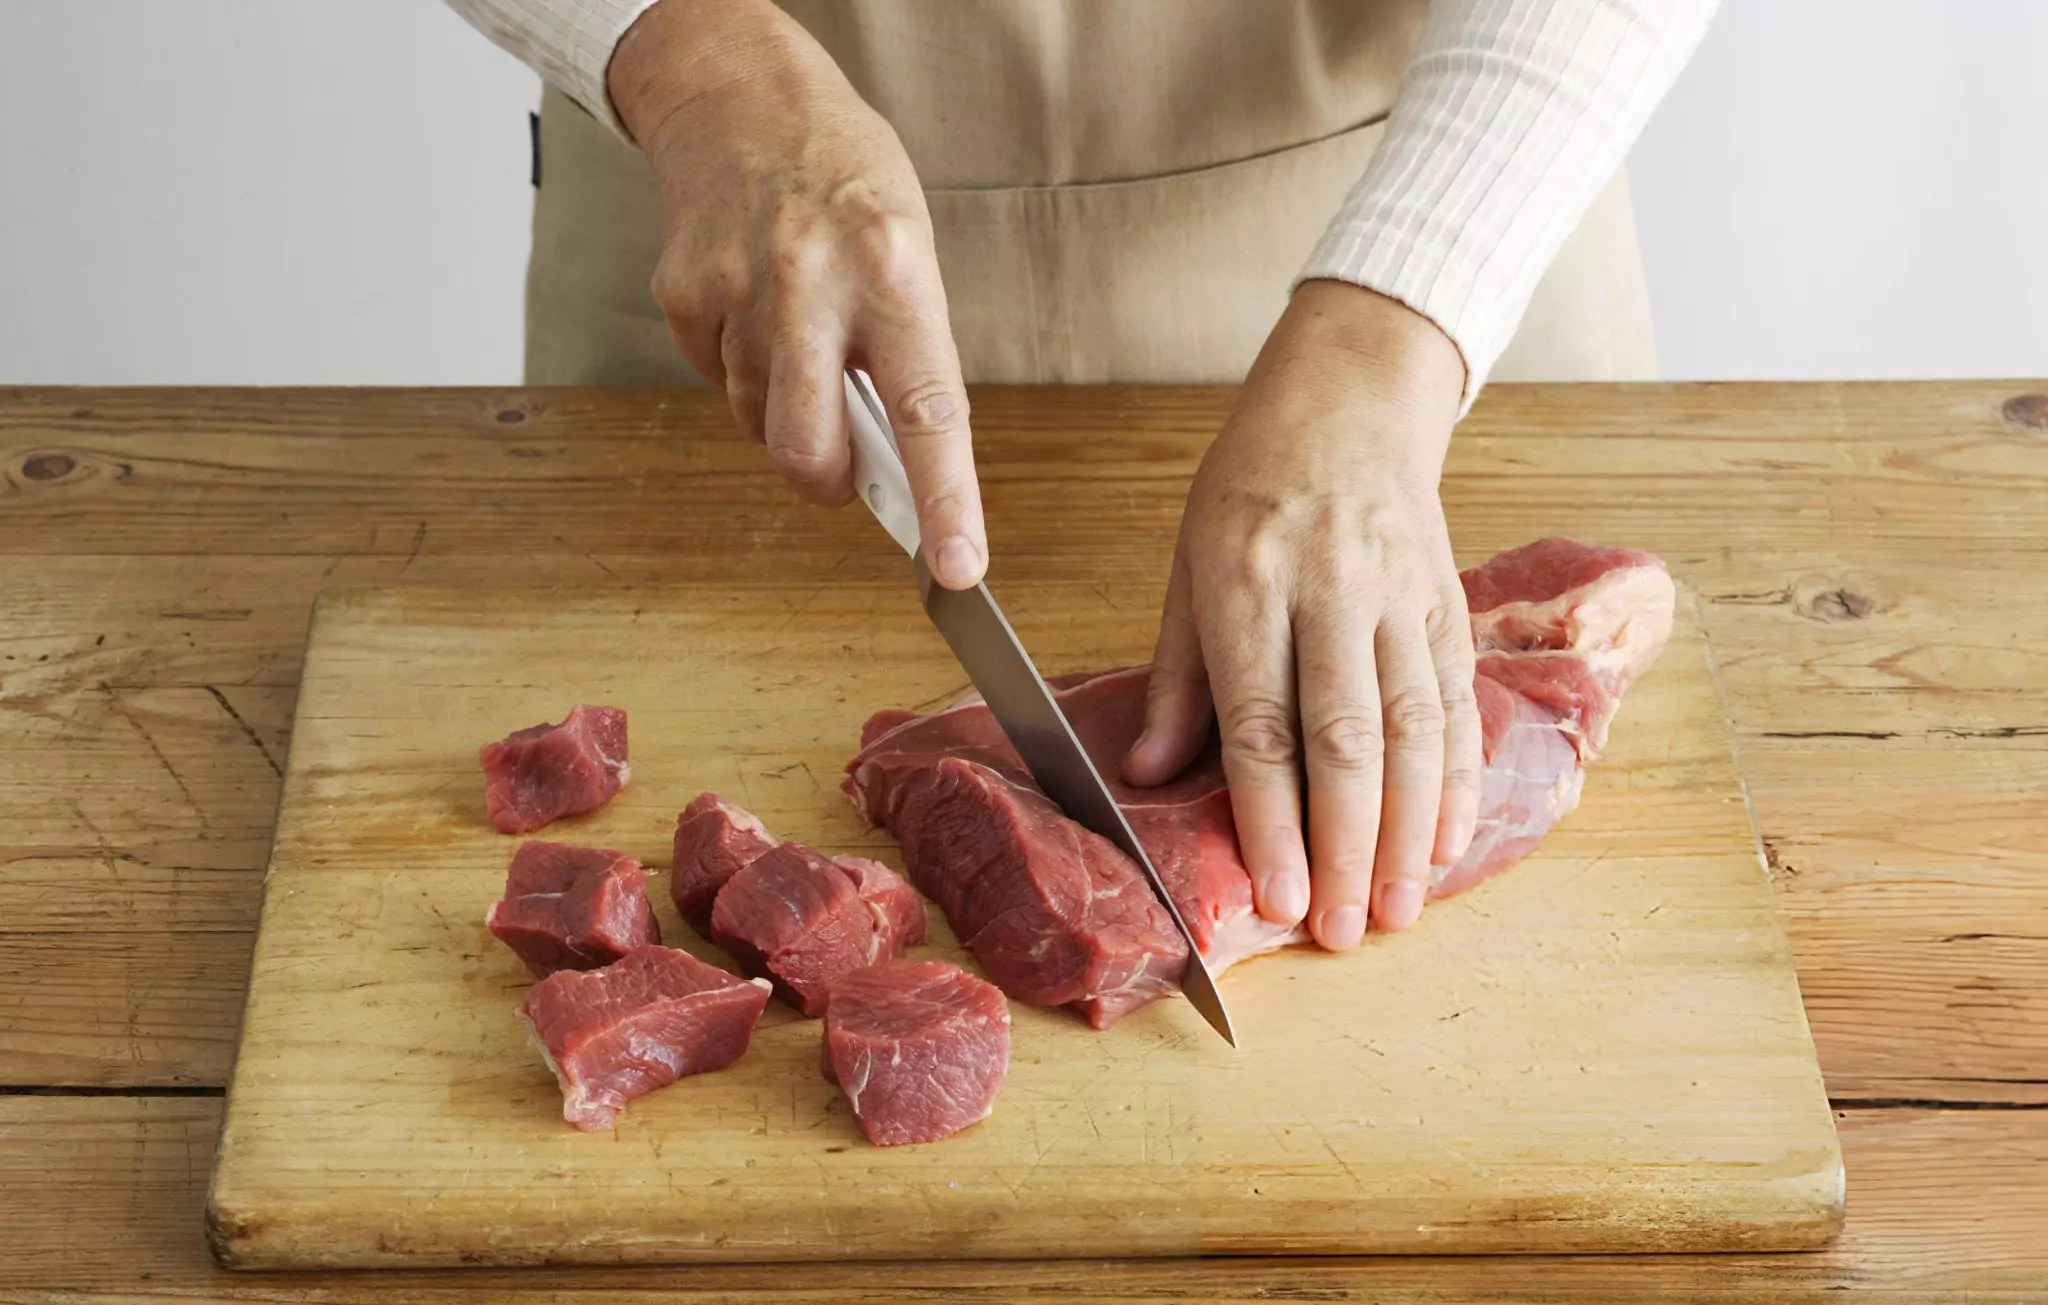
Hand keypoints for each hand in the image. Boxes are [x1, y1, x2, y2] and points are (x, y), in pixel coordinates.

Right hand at [608, 0, 986, 586]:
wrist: (743, 99)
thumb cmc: (845, 182)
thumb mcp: (909, 254)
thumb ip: (904, 357)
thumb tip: (897, 465)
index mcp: (895, 274)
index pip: (929, 414)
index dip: (946, 502)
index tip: (958, 567)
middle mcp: (814, 286)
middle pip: (808, 451)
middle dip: (826, 484)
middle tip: (844, 471)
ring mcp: (741, 292)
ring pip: (757, 421)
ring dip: (781, 411)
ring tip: (799, 336)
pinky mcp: (684, 295)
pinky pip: (715, 380)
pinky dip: (738, 369)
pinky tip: (754, 311)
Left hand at [1123, 281, 1481, 949]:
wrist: (1351, 398)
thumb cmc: (1252, 487)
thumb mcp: (1187, 564)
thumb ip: (1178, 676)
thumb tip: (1144, 774)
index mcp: (1247, 583)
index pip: (1262, 723)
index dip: (1271, 819)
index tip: (1277, 897)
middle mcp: (1330, 591)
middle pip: (1346, 739)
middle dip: (1345, 847)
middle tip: (1345, 932)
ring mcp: (1398, 595)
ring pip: (1414, 729)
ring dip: (1408, 831)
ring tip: (1399, 907)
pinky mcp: (1446, 601)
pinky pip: (1457, 701)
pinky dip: (1457, 778)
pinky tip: (1447, 840)